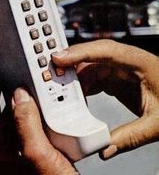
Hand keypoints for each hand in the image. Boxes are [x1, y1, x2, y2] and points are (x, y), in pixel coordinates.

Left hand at [0, 74, 78, 174]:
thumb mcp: (39, 156)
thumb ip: (26, 126)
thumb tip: (18, 97)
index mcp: (4, 155)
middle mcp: (12, 154)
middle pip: (5, 117)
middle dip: (10, 97)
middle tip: (19, 79)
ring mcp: (26, 153)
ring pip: (21, 121)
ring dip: (26, 104)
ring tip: (35, 91)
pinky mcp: (40, 152)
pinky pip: (35, 127)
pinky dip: (39, 114)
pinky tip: (49, 110)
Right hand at [52, 39, 158, 159]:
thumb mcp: (157, 123)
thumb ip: (130, 137)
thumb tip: (104, 149)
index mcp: (138, 62)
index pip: (106, 50)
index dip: (80, 52)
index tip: (59, 58)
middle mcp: (125, 61)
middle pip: (92, 56)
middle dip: (70, 63)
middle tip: (51, 74)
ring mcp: (119, 68)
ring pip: (89, 66)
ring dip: (73, 76)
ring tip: (59, 88)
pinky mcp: (115, 76)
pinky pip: (92, 76)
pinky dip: (81, 85)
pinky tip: (74, 95)